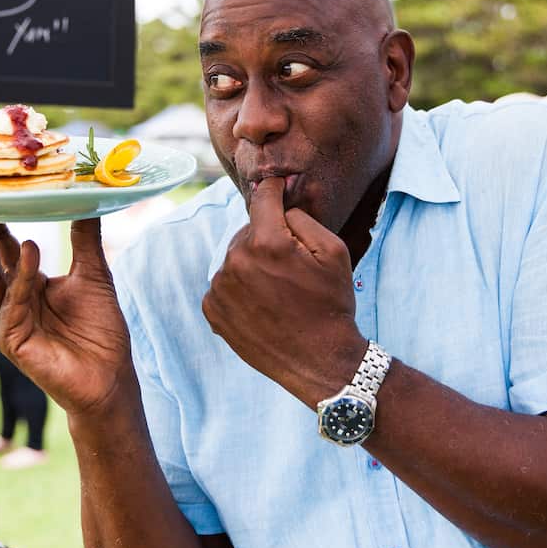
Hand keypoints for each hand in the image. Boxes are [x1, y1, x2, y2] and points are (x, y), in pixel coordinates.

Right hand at [0, 218, 132, 414]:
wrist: (110, 378)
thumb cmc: (100, 329)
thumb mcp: (93, 272)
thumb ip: (84, 236)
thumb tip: (85, 195)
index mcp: (23, 283)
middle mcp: (7, 300)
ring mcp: (5, 321)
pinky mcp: (12, 340)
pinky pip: (14, 300)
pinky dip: (23, 275)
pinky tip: (32, 248)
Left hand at [203, 177, 366, 407]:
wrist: (319, 361)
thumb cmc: (331, 304)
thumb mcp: (334, 252)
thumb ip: (302, 218)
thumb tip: (279, 204)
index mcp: (267, 243)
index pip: (263, 199)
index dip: (273, 190)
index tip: (276, 186)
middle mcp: (236, 261)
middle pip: (249, 231)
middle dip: (267, 238)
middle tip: (291, 265)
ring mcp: (220, 288)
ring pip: (235, 257)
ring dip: (252, 264)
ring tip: (278, 290)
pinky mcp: (212, 309)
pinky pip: (224, 283)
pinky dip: (239, 288)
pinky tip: (262, 304)